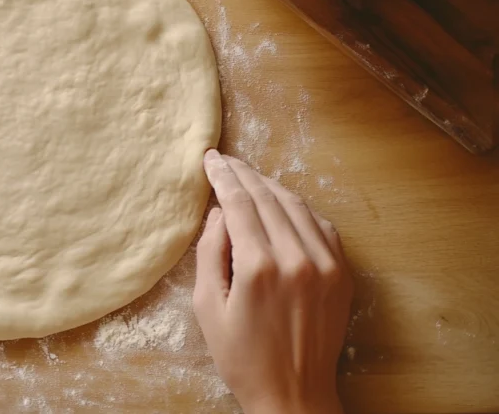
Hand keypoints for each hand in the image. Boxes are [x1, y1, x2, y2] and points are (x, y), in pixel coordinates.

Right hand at [193, 150, 352, 413]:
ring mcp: (326, 264)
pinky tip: (282, 205)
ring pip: (296, 205)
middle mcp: (297, 259)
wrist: (294, 395)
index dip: (223, 176)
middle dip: (244, 174)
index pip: (239, 203)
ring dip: (270, 186)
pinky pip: (320, 225)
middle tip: (226, 160)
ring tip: (250, 177)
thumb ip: (210, 251)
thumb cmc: (241, 356)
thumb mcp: (206, 306)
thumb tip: (220, 210)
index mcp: (258, 267)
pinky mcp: (342, 273)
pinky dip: (298, 208)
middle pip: (268, 197)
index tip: (210, 159)